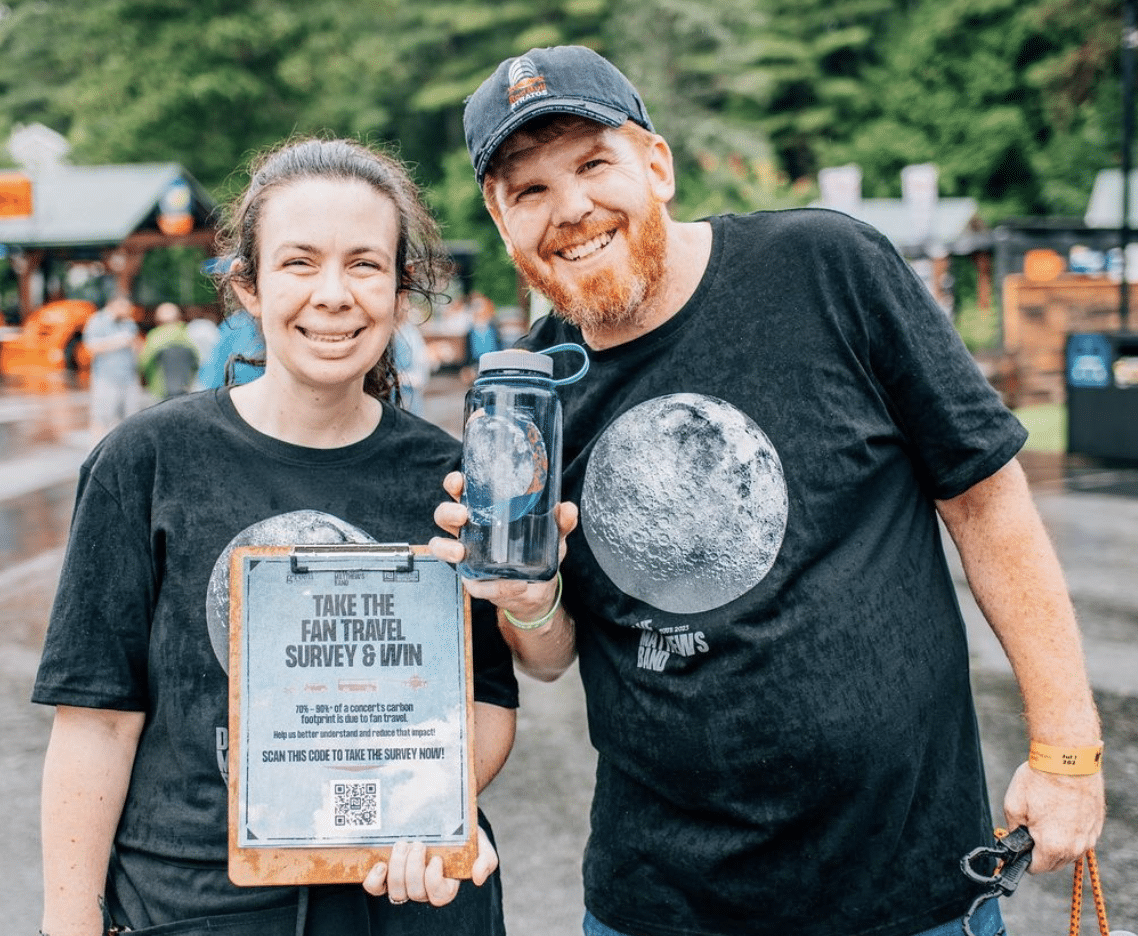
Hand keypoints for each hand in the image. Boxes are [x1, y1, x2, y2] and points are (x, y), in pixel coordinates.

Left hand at [362, 827, 498, 905]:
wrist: (440, 811)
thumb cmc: (461, 830)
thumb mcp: (480, 841)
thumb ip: (486, 860)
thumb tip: (477, 878)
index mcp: (445, 884)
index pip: (439, 895)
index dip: (434, 881)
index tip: (436, 858)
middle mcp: (422, 887)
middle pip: (414, 892)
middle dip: (413, 869)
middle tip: (417, 843)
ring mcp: (402, 881)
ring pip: (396, 891)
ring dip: (397, 869)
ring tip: (401, 845)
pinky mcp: (385, 873)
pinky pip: (375, 888)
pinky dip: (375, 880)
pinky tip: (380, 863)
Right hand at [429, 471, 577, 621]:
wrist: (540, 589)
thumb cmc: (539, 551)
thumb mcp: (553, 533)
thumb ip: (560, 521)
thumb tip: (567, 509)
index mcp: (484, 511)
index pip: (462, 491)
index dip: (455, 484)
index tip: (459, 481)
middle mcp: (470, 531)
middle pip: (444, 514)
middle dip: (447, 512)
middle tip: (463, 514)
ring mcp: (469, 556)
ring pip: (441, 546)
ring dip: (446, 547)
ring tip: (461, 550)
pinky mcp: (475, 581)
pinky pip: (471, 582)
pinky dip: (489, 584)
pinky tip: (510, 583)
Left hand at [1003, 761, 1104, 872]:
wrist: (1067, 760)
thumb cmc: (1040, 780)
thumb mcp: (1013, 805)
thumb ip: (1013, 830)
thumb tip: (1014, 840)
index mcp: (1052, 846)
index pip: (1036, 869)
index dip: (1024, 860)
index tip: (1019, 848)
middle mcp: (1075, 847)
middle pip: (1054, 863)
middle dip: (1040, 853)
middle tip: (1029, 831)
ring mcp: (1089, 836)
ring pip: (1070, 852)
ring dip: (1057, 844)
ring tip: (1044, 820)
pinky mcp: (1096, 825)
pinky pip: (1081, 838)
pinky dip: (1070, 833)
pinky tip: (1060, 814)